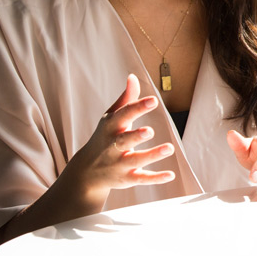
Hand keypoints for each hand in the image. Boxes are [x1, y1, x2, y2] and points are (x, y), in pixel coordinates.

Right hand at [67, 73, 175, 197]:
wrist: (85, 172)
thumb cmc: (104, 138)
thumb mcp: (110, 118)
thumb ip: (125, 99)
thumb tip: (133, 77)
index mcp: (111, 128)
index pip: (124, 115)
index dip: (137, 108)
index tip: (153, 100)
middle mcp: (113, 146)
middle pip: (124, 140)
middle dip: (136, 136)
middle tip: (150, 131)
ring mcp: (119, 164)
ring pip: (136, 160)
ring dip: (152, 155)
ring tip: (170, 148)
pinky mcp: (126, 179)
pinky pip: (141, 179)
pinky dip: (155, 178)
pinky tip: (171, 175)